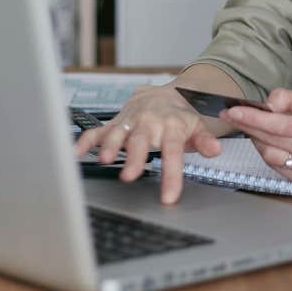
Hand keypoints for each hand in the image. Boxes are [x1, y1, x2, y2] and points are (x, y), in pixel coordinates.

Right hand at [73, 85, 222, 203]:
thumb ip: (204, 140)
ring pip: (117, 133)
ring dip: (109, 145)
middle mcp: (148, 124)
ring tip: (104, 159)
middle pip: (141, 141)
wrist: (165, 93)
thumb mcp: (197, 126)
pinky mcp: (114, 122)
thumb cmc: (180, 117)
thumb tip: (215, 150)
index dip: (171, 175)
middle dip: (134, 158)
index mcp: (171, 127)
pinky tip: (75, 152)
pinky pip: (97, 131)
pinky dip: (85, 140)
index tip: (168, 197)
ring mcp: (129, 122)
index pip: (173, 153)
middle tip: (130, 176)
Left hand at [220, 89, 291, 183]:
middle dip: (249, 126)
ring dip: (255, 140)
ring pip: (273, 156)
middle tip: (231, 115)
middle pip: (276, 140)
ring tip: (249, 127)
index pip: (283, 125)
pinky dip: (266, 153)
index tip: (236, 111)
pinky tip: (263, 142)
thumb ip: (291, 99)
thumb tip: (268, 102)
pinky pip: (277, 167)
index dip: (256, 119)